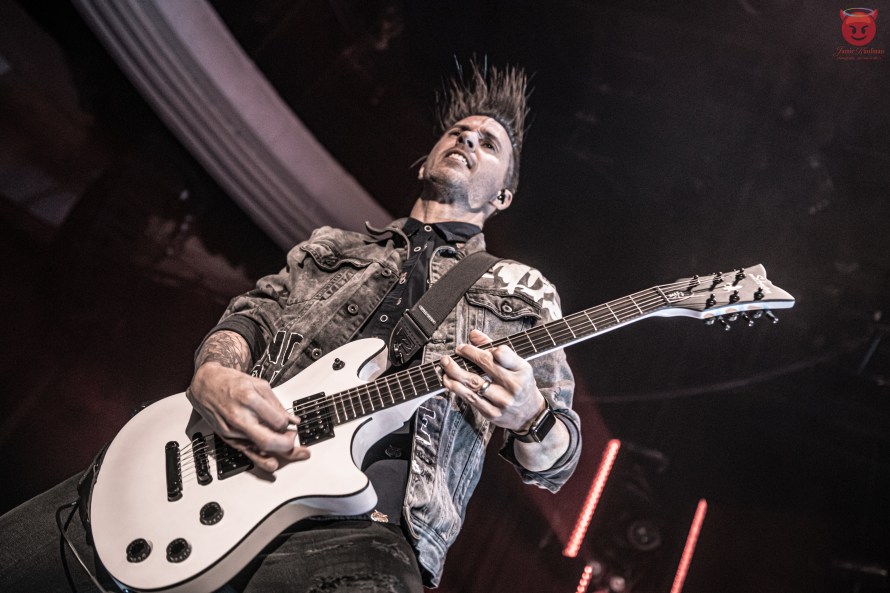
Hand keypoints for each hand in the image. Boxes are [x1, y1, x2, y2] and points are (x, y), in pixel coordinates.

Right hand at [187, 362, 310, 471]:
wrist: (206, 385)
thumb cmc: (230, 382)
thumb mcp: (258, 384)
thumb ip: (277, 404)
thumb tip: (292, 420)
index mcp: (249, 399)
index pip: (276, 421)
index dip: (288, 425)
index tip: (291, 425)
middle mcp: (239, 418)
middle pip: (267, 441)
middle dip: (286, 445)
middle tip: (293, 440)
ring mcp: (232, 431)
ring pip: (259, 450)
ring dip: (278, 452)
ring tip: (292, 450)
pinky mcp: (228, 438)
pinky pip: (247, 452)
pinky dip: (262, 458)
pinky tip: (272, 462)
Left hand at [439, 329, 545, 431]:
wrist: (530, 415)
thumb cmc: (521, 385)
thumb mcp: (517, 365)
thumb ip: (495, 348)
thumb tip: (473, 334)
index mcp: (521, 370)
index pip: (502, 353)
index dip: (485, 348)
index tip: (473, 346)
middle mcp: (513, 385)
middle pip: (485, 365)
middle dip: (467, 354)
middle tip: (457, 350)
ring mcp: (502, 401)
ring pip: (474, 383)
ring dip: (455, 372)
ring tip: (446, 364)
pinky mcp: (492, 413)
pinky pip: (470, 398)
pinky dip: (456, 388)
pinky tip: (449, 381)